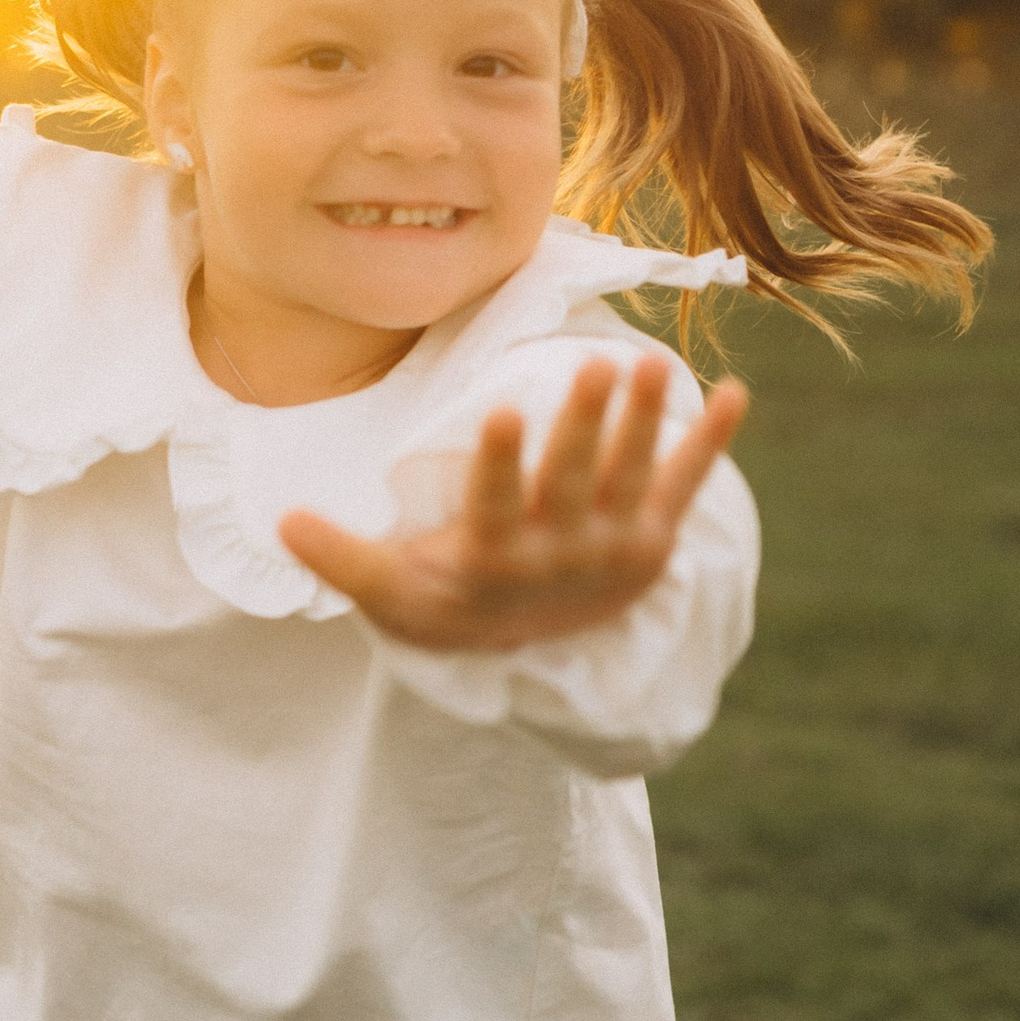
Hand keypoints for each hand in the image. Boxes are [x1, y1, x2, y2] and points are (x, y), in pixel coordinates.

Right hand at [279, 355, 748, 656]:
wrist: (523, 657)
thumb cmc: (445, 604)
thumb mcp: (389, 592)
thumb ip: (340, 556)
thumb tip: (282, 521)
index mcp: (495, 562)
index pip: (495, 505)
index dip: (498, 462)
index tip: (497, 413)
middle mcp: (562, 557)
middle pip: (573, 482)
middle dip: (585, 424)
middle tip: (595, 365)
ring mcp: (613, 549)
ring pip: (631, 475)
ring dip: (645, 420)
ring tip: (651, 363)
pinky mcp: (652, 542)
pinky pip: (685, 485)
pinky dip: (710, 443)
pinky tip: (737, 393)